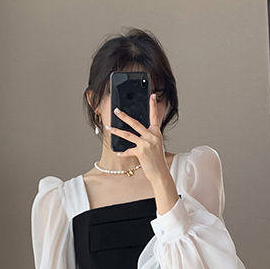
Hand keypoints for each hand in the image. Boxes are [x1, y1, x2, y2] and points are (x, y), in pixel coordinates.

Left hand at [106, 92, 179, 213]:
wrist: (160, 173)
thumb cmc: (156, 160)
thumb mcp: (155, 146)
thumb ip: (147, 137)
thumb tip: (135, 133)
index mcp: (156, 133)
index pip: (154, 116)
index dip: (153, 105)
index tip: (152, 95)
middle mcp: (152, 136)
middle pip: (135, 123)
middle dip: (124, 116)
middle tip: (116, 110)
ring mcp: (146, 143)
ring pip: (128, 134)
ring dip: (116, 131)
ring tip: (108, 128)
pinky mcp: (141, 152)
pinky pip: (128, 150)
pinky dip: (123, 152)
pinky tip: (118, 152)